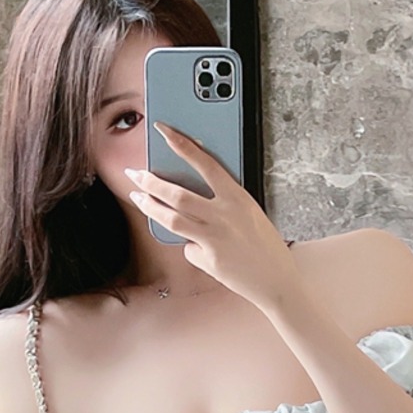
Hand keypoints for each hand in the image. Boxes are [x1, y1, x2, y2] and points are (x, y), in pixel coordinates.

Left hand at [125, 123, 303, 311]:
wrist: (277, 282)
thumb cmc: (266, 246)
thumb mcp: (250, 213)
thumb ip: (225, 203)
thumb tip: (196, 198)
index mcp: (238, 197)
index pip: (205, 163)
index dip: (182, 145)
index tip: (164, 131)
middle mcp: (224, 215)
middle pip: (178, 194)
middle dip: (151, 181)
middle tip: (136, 174)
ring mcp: (214, 238)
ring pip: (171, 219)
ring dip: (150, 207)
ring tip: (138, 197)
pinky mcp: (208, 259)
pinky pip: (188, 248)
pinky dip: (189, 247)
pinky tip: (200, 251)